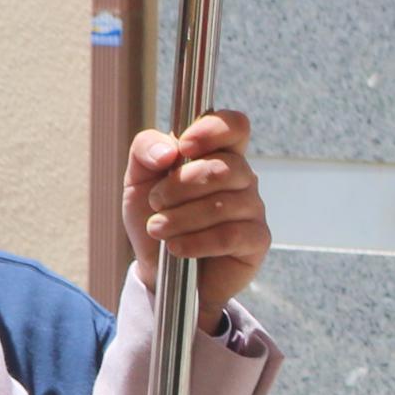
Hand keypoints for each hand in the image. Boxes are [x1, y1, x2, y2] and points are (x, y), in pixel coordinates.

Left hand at [123, 109, 267, 316]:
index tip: (184, 148)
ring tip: (159, 230)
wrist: (160, 268)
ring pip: (224, 204)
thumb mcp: (137, 179)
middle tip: (156, 203)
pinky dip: (196, 242)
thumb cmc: (154, 217)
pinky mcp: (256, 241)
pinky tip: (177, 248)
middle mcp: (241, 177)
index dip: (212, 130)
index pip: (234, 125)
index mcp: (216, 153)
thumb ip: (145, 150)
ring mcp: (253, 209)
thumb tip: (170, 151)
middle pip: (223, 167)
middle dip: (179, 186)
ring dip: (181, 218)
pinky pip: (230, 235)